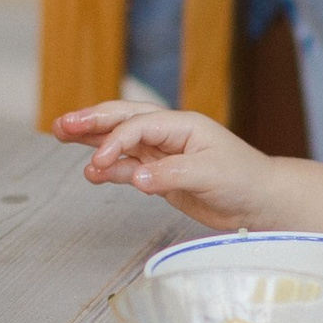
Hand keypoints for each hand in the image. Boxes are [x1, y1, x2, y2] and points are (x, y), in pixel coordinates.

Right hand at [56, 100, 276, 230]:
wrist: (260, 201)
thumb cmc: (244, 179)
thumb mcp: (209, 174)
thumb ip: (170, 175)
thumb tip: (136, 178)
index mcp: (183, 125)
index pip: (138, 125)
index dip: (115, 140)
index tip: (99, 160)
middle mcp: (170, 135)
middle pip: (123, 120)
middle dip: (91, 121)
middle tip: (62, 124)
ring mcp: (163, 155)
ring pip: (120, 142)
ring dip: (93, 140)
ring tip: (61, 134)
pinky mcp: (161, 176)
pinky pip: (128, 168)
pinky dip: (109, 169)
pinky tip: (92, 172)